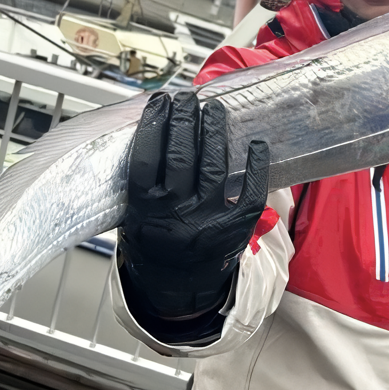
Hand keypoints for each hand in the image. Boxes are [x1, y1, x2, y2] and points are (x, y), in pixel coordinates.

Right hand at [120, 91, 269, 319]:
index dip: (153, 125)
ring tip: (213, 110)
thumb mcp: (133, 217)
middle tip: (187, 99)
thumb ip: (143, 183)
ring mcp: (207, 221)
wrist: (177, 290)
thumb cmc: (154, 246)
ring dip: (213, 132)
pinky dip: (255, 166)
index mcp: (144, 211)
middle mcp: (175, 215)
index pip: (146, 157)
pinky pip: (250, 191)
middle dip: (184, 120)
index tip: (160, 102)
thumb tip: (155, 131)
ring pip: (212, 166)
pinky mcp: (236, 227)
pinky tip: (255, 143)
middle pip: (179, 156)